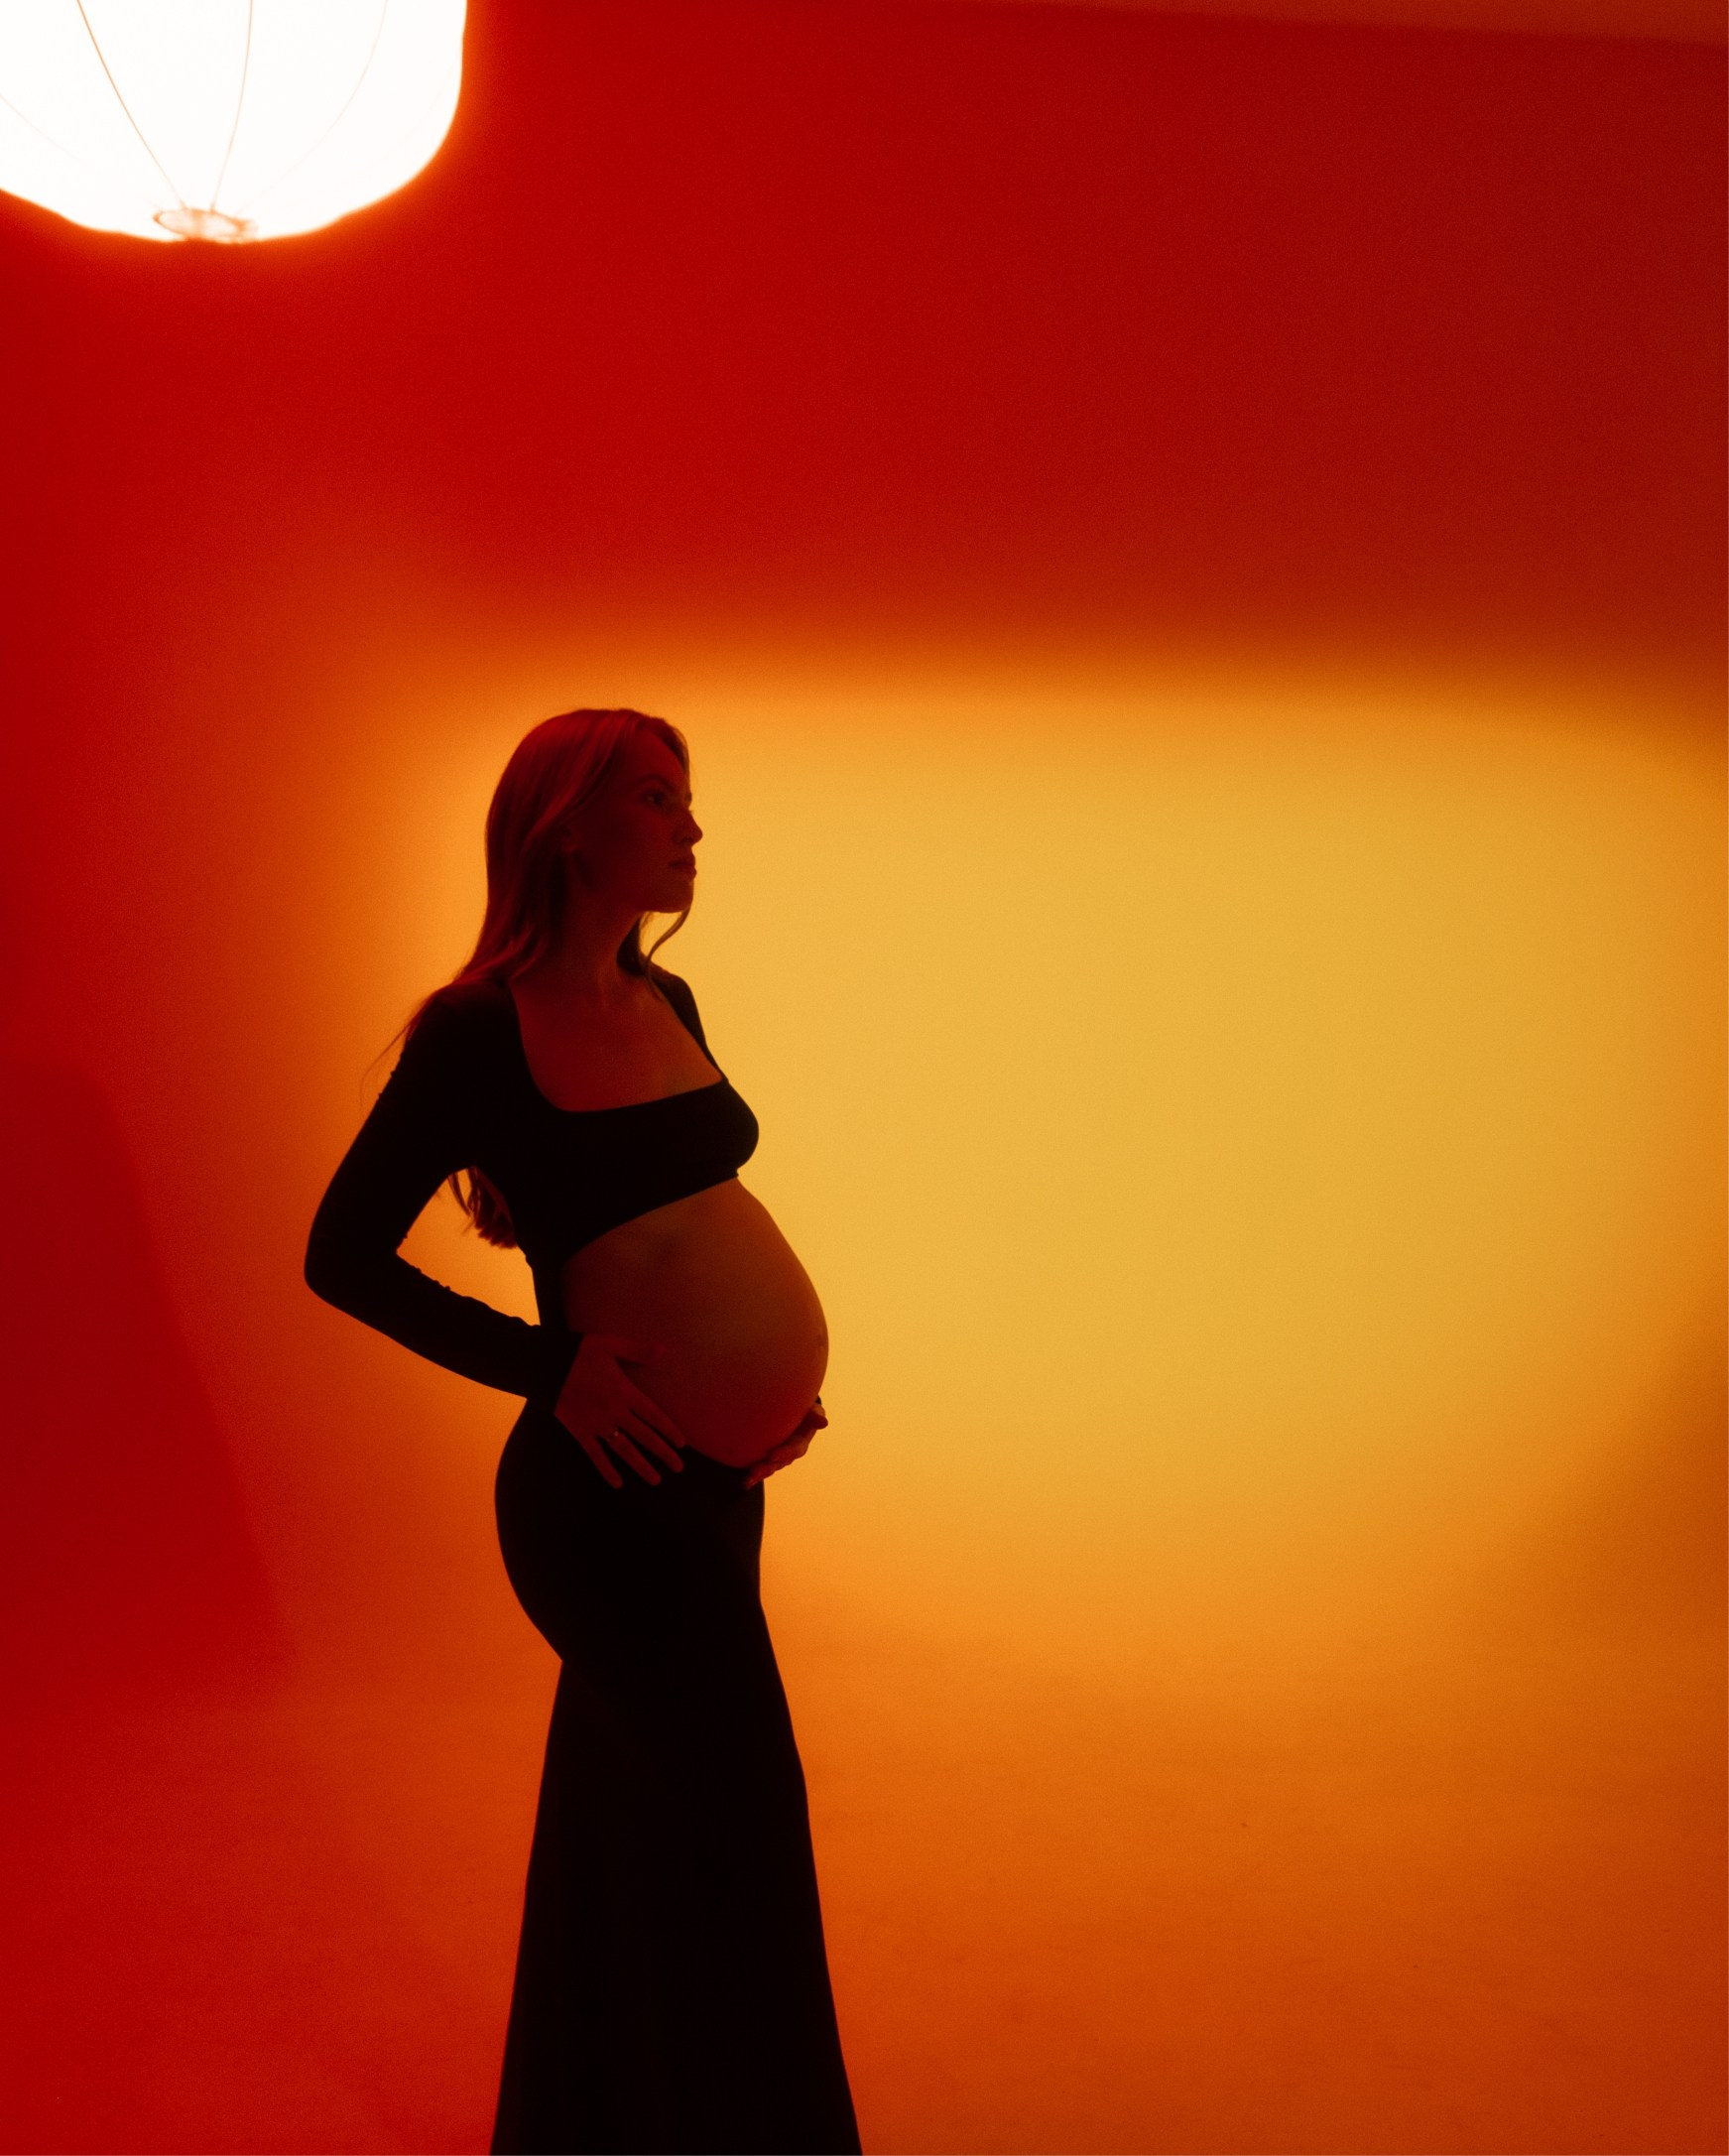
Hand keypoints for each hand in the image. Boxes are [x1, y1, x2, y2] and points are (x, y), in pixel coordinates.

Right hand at [553, 1333, 687, 1488]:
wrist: (547, 1365)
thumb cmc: (580, 1352)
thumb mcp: (611, 1344)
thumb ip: (637, 1351)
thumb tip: (663, 1349)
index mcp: (624, 1391)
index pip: (653, 1415)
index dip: (669, 1430)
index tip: (681, 1444)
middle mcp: (614, 1411)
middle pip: (644, 1437)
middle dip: (663, 1453)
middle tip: (678, 1467)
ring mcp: (597, 1424)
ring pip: (624, 1450)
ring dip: (640, 1466)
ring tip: (655, 1480)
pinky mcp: (580, 1431)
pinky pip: (596, 1454)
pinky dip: (606, 1470)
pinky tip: (617, 1483)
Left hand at [742, 1398, 828, 1491]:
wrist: (793, 1414)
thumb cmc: (804, 1412)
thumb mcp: (813, 1411)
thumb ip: (815, 1415)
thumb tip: (823, 1423)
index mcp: (799, 1443)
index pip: (793, 1450)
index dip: (784, 1453)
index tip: (772, 1455)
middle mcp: (788, 1454)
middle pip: (778, 1463)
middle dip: (767, 1468)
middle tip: (755, 1471)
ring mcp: (777, 1458)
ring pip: (768, 1468)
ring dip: (758, 1475)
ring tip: (747, 1480)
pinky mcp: (766, 1459)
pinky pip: (760, 1468)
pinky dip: (752, 1477)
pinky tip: (745, 1484)